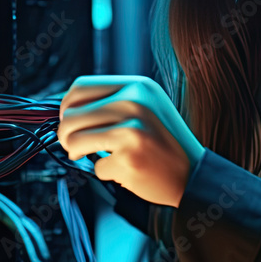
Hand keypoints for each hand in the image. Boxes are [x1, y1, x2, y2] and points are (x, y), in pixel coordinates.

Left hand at [56, 75, 204, 207]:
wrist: (194, 175)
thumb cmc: (164, 143)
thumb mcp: (146, 107)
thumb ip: (113, 102)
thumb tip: (66, 109)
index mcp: (137, 86)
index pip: (80, 87)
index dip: (67, 107)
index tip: (70, 122)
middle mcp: (134, 102)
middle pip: (71, 115)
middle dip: (66, 135)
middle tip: (74, 146)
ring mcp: (132, 129)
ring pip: (74, 140)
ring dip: (77, 152)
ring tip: (94, 156)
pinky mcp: (129, 157)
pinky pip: (97, 167)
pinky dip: (108, 172)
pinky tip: (127, 170)